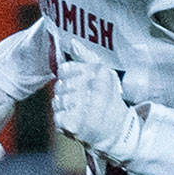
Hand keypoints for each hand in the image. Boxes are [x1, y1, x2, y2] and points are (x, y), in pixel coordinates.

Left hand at [51, 40, 139, 162]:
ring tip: (77, 109)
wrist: (115, 132)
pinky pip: (58, 116)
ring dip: (63, 106)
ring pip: (58, 100)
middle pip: (60, 85)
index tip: (78, 83)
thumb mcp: (102, 74)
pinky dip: (62, 118)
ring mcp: (85, 110)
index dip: (67, 76)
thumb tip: (72, 42)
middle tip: (78, 99)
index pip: (65, 69)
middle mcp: (95, 91)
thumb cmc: (107, 99)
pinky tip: (74, 119)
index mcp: (101, 75)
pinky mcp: (75, 125)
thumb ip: (85, 58)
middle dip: (65, 92)